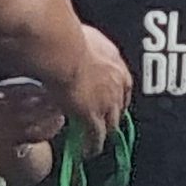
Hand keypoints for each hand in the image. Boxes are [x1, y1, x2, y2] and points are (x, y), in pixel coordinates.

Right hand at [41, 27, 130, 146]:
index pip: (122, 80)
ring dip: (107, 130)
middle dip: (115, 112)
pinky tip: (89, 151)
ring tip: (100, 137)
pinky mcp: (92, 116)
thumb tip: (71, 34)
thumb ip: (81, 41)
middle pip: (121, 103)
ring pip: (112, 122)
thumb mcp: (81, 34)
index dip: (117, 91)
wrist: (63, 49)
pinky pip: (95, 135)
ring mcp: (107, 101)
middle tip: (108, 119)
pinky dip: (93, 144)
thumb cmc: (66, 35)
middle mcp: (116, 82)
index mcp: (114, 59)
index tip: (113, 96)